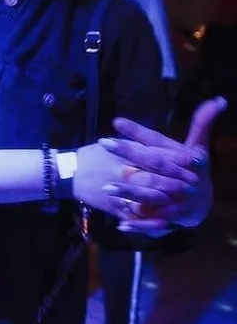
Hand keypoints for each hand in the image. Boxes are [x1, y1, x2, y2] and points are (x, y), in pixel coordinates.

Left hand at [97, 97, 225, 231]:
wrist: (202, 203)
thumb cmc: (194, 171)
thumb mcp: (198, 147)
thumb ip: (202, 124)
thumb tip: (219, 99)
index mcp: (183, 159)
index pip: (158, 142)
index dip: (139, 132)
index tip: (116, 121)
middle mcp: (180, 178)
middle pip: (153, 164)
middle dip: (128, 154)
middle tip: (103, 143)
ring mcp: (175, 200)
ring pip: (151, 194)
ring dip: (129, 192)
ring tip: (105, 187)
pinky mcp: (171, 218)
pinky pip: (154, 222)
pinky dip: (139, 224)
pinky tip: (121, 223)